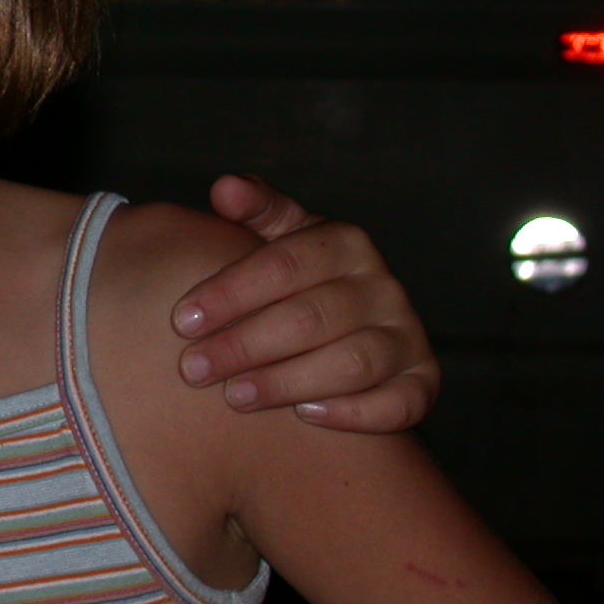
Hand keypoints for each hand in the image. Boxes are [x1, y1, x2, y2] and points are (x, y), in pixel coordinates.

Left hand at [174, 175, 439, 432]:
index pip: (282, 264)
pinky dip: (355, 412)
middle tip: (192, 368)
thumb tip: (226, 187)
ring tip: (234, 397)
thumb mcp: (278, 235)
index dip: (230, 292)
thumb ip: (255, 209)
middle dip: (244, 344)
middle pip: (311, 317)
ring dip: (288, 381)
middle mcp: (383, 286)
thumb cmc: (298, 276)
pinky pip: (399, 403)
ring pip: (352, 362)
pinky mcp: (422, 382)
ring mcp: (408, 336)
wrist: (357, 323)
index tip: (181, 320)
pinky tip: (305, 416)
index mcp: (345, 243)